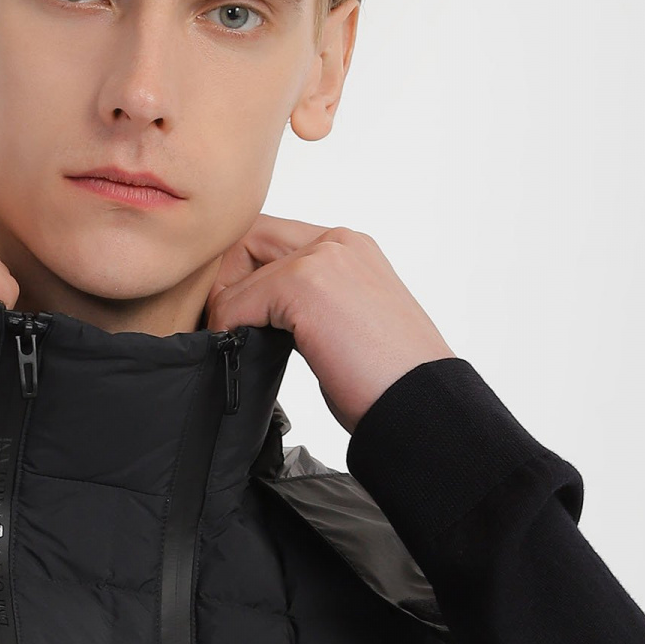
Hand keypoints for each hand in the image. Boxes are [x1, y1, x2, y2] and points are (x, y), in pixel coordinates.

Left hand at [204, 218, 452, 430]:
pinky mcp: (304, 284)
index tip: (234, 319)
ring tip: (232, 346)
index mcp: (351, 250)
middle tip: (224, 330)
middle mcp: (338, 242)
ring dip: (224, 308)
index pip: (272, 239)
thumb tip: (253, 321)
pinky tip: (240, 357)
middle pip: (248, 237)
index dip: (242, 274)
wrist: (421, 405)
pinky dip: (227, 329)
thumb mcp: (344, 327)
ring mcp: (323, 258)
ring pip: (236, 268)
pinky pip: (235, 302)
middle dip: (224, 282)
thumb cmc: (385, 383)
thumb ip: (305, 308)